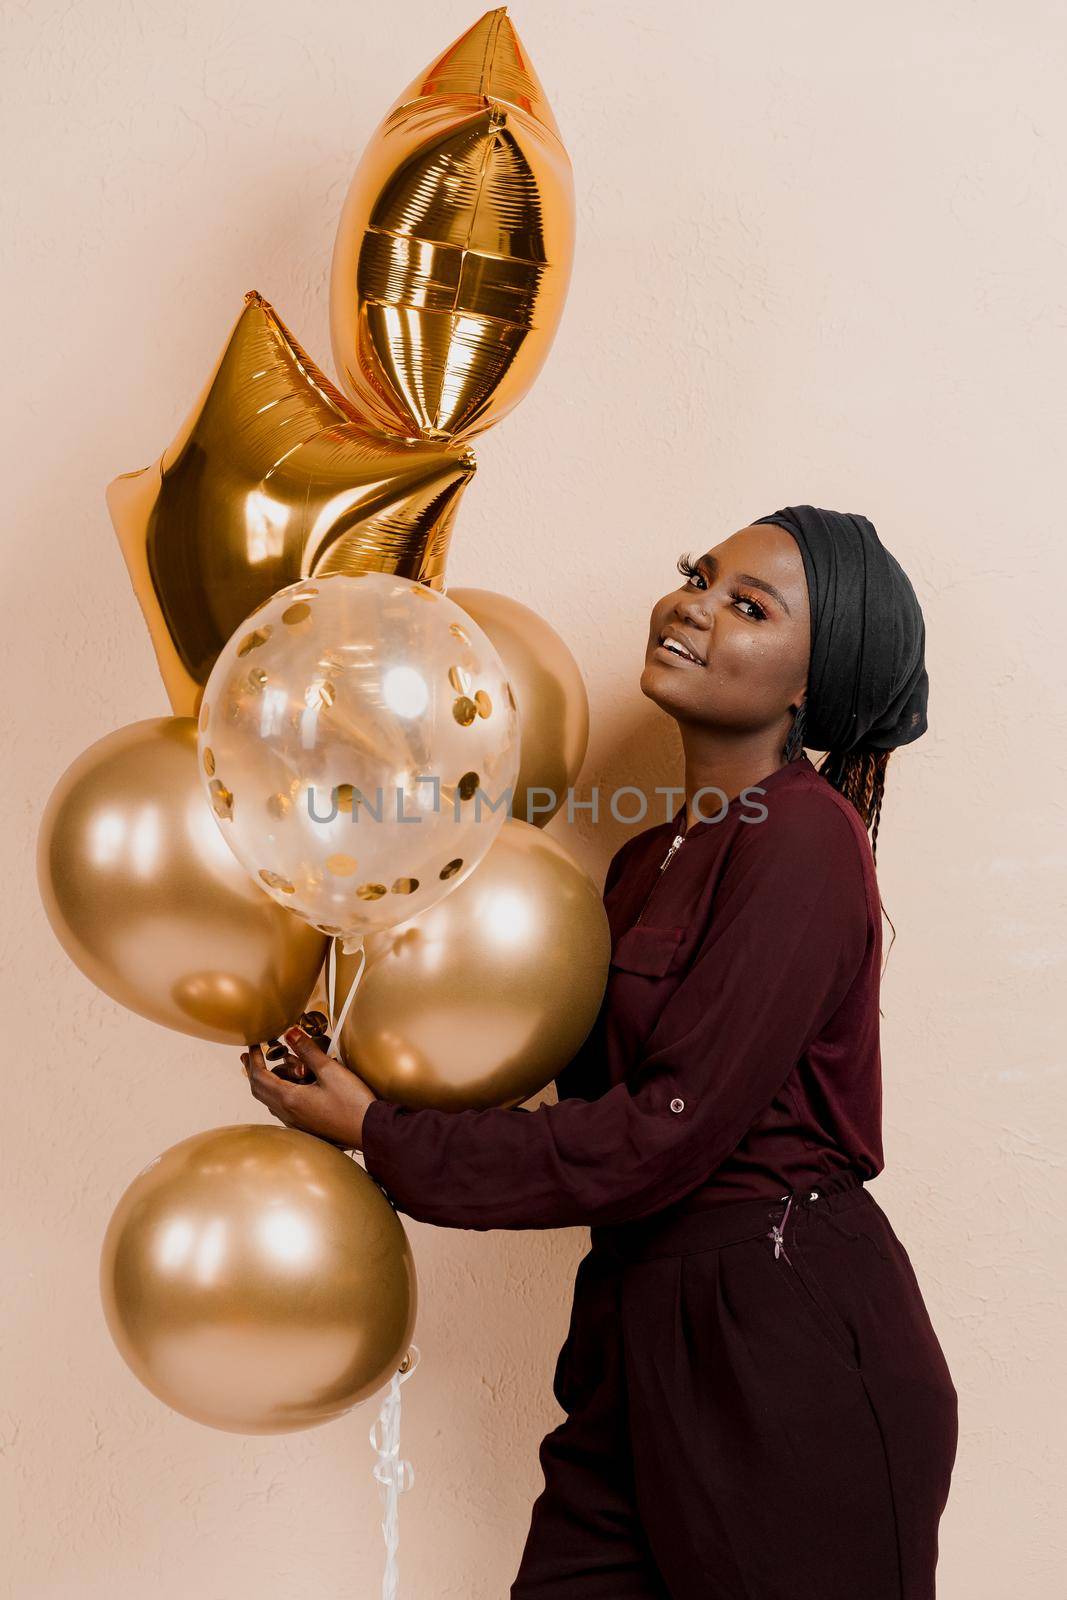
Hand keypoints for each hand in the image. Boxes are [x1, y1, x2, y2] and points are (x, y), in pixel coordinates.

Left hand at [241, 1027, 377, 1151]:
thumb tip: (289, 1032)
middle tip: (251, 1055)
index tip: (253, 1044)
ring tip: (267, 1068)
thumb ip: (307, 1051)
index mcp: (289, 1099)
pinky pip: (281, 1108)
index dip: (254, 1058)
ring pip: (269, 1101)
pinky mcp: (306, 1126)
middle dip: (253, 1070)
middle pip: (259, 1090)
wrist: (369, 1131)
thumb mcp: (330, 1071)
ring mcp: (296, 1122)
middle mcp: (288, 1113)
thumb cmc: (352, 1103)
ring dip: (264, 1082)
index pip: (259, 1076)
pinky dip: (277, 1093)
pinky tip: (287, 1087)